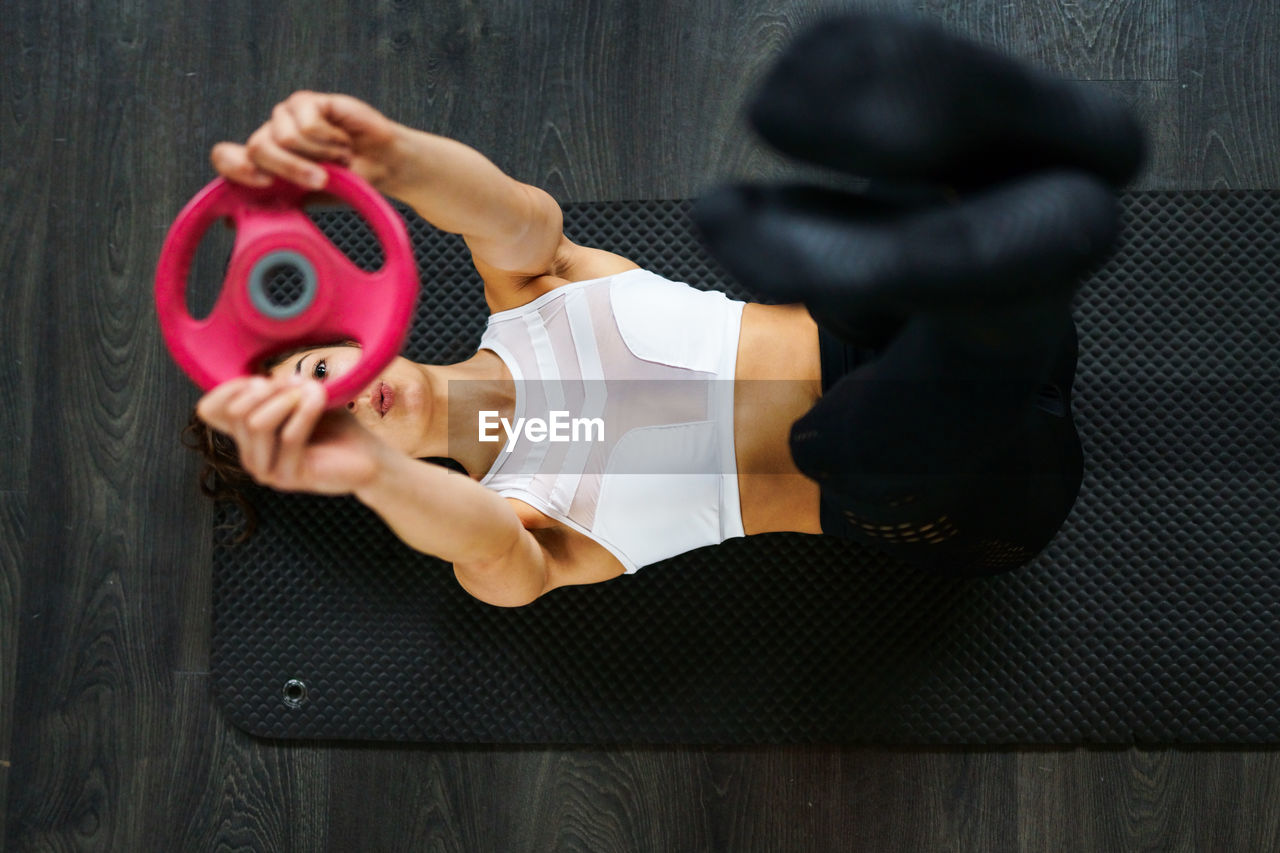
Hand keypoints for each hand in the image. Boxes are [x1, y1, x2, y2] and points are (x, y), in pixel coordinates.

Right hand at [195, 374, 389, 495]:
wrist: (368, 457)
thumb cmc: (335, 425)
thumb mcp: (301, 398)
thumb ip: (277, 390)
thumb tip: (259, 382)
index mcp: (246, 436)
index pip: (209, 410)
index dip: (230, 387)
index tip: (261, 378)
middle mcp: (249, 456)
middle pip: (238, 412)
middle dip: (269, 389)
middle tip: (299, 382)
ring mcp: (266, 471)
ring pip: (257, 424)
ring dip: (287, 399)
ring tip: (313, 389)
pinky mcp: (289, 478)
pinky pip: (289, 437)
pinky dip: (305, 411)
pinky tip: (320, 396)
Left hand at [210, 91, 404, 191]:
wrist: (384, 166)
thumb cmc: (348, 183)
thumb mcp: (309, 201)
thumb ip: (275, 205)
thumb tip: (230, 223)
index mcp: (264, 162)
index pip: (225, 156)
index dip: (235, 167)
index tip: (263, 183)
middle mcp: (270, 137)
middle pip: (258, 148)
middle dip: (293, 169)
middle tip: (322, 179)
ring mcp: (286, 117)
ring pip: (284, 137)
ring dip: (320, 154)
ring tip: (338, 156)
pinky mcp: (306, 102)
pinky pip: (308, 123)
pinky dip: (331, 139)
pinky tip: (342, 139)